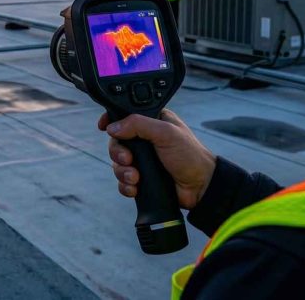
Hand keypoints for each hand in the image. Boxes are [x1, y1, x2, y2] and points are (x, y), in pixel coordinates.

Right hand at [98, 109, 215, 209]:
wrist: (201, 188)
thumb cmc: (191, 156)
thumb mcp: (166, 133)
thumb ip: (138, 125)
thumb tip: (113, 127)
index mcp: (152, 122)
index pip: (125, 116)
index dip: (112, 121)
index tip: (103, 127)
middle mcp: (145, 140)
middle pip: (116, 142)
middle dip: (118, 153)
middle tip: (129, 159)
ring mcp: (143, 160)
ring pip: (117, 163)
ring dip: (123, 171)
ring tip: (136, 177)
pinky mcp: (142, 178)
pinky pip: (123, 181)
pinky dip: (126, 185)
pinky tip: (136, 187)